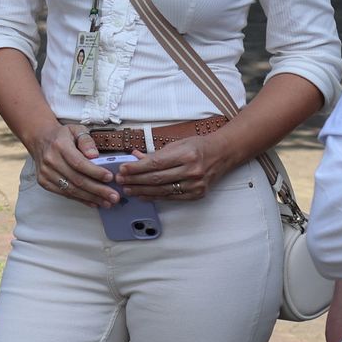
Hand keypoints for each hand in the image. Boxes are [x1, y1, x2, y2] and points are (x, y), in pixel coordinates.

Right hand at [31, 123, 115, 206]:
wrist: (40, 139)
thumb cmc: (62, 135)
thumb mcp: (76, 130)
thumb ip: (87, 141)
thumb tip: (94, 155)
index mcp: (59, 145)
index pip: (79, 163)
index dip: (95, 172)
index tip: (110, 177)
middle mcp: (50, 160)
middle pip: (77, 179)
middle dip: (98, 190)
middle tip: (114, 196)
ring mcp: (45, 173)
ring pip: (71, 189)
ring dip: (91, 198)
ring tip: (107, 202)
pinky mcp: (44, 182)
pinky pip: (64, 194)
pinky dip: (81, 200)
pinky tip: (94, 202)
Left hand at [114, 134, 232, 201]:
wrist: (221, 154)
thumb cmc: (197, 146)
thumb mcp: (177, 144)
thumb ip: (156, 153)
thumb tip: (135, 158)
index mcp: (186, 155)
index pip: (156, 164)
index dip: (137, 168)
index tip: (123, 169)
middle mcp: (192, 171)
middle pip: (157, 178)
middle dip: (135, 180)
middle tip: (120, 180)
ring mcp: (195, 185)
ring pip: (162, 190)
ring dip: (142, 191)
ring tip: (128, 189)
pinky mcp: (197, 194)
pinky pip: (171, 197)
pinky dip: (155, 197)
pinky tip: (143, 195)